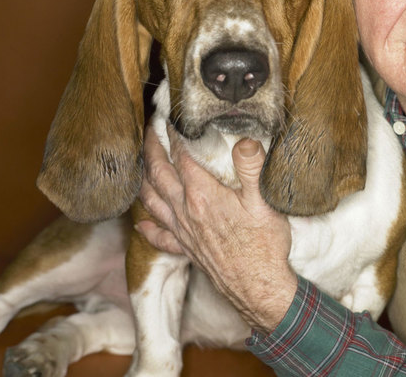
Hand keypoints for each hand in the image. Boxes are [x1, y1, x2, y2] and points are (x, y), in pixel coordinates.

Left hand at [138, 125, 297, 332]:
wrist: (258, 288)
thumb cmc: (264, 245)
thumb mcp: (264, 201)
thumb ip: (251, 167)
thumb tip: (245, 140)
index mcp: (202, 195)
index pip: (181, 157)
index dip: (173, 134)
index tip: (168, 117)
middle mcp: (186, 211)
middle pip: (159, 174)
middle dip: (151, 149)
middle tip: (149, 130)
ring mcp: (183, 231)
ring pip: (152, 201)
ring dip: (144, 179)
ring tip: (141, 164)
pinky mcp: (187, 249)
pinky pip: (159, 236)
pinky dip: (147, 227)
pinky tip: (141, 223)